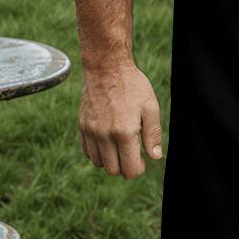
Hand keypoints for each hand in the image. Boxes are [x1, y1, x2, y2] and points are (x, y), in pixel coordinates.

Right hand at [79, 62, 162, 178]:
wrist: (107, 68)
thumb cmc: (133, 86)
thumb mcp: (150, 106)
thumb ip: (153, 134)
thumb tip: (155, 157)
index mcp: (124, 132)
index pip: (130, 169)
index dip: (139, 169)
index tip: (142, 162)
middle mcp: (104, 136)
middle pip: (114, 170)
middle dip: (125, 167)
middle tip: (133, 154)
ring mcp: (91, 132)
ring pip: (99, 163)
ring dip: (111, 160)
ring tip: (121, 145)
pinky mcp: (82, 127)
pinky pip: (88, 152)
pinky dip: (98, 152)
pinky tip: (108, 140)